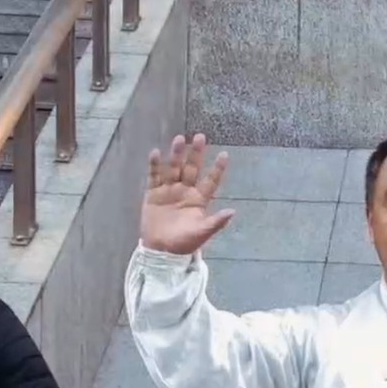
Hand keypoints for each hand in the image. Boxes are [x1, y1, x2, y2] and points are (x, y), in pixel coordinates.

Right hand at [140, 133, 233, 254]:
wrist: (161, 251)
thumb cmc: (184, 243)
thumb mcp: (202, 233)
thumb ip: (216, 222)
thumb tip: (233, 211)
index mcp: (199, 199)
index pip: (210, 181)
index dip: (217, 168)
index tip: (225, 154)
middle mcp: (185, 191)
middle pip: (191, 168)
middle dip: (195, 153)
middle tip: (200, 137)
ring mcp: (169, 190)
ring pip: (174, 168)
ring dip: (176, 154)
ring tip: (179, 139)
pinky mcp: (153, 194)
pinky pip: (154, 176)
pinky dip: (155, 165)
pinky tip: (156, 153)